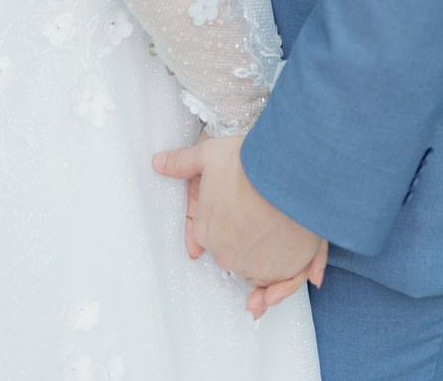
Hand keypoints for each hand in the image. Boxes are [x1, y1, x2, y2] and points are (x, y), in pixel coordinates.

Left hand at [153, 134, 326, 309]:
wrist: (283, 176)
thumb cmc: (247, 165)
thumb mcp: (208, 155)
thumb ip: (182, 163)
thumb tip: (159, 163)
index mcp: (205, 230)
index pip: (209, 234)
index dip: (225, 220)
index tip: (235, 212)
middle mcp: (226, 254)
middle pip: (233, 252)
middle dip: (244, 239)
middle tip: (257, 219)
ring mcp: (253, 266)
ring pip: (257, 269)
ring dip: (265, 260)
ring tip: (275, 239)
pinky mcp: (280, 273)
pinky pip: (279, 286)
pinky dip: (280, 286)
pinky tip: (279, 285)